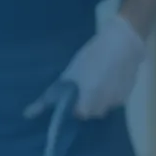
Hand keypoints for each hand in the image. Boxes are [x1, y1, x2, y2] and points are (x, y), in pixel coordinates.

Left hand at [25, 14, 147, 119]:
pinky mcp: (128, 94)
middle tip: (85, 84)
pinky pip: (115, 100)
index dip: (75, 105)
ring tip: (99, 79)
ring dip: (99, 99)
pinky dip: (111, 93)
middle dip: (87, 103)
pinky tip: (111, 78)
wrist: (124, 41)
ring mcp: (118, 100)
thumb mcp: (71, 71)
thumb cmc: (93, 54)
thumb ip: (50, 95)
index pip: (79, 114)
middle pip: (92, 113)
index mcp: (88, 99)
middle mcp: (104, 104)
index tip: (73, 94)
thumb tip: (27, 114)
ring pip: (104, 107)